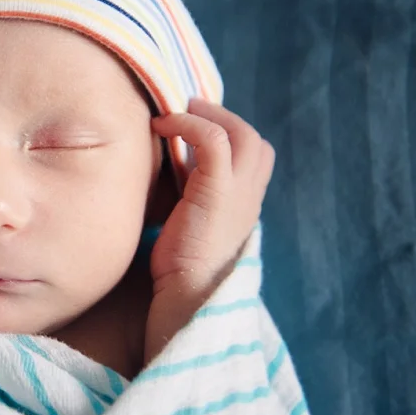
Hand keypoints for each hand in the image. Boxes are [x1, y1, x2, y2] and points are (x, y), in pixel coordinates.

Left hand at [142, 99, 274, 361]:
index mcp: (244, 212)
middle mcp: (249, 201)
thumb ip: (187, 211)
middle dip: (223, 119)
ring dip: (208, 116)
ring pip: (241, 135)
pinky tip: (162, 127)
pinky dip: (190, 125)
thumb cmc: (177, 278)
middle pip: (254, 143)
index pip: (254, 160)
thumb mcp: (188, 236)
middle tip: (188, 110)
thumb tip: (161, 189)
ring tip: (175, 113)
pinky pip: (213, 139)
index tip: (192, 130)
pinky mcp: (217, 194)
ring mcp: (238, 196)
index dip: (228, 138)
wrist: (185, 304)